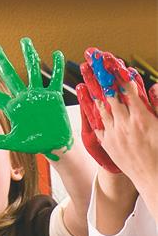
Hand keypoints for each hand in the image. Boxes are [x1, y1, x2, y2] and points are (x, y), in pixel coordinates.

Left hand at [0, 37, 72, 160]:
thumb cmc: (35, 142)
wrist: (54, 144)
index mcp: (13, 108)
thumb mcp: (15, 142)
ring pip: (32, 72)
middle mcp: (24, 98)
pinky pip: (54, 79)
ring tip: (25, 41)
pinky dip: (57, 68)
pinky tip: (57, 54)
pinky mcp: (53, 96)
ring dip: (29, 56)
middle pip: (10, 76)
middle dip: (3, 62)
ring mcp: (38, 95)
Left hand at [77, 48, 155, 173]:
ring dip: (92, 89)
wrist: (152, 177)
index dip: (117, 72)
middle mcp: (124, 124)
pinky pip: (97, 124)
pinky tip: (86, 99)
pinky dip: (91, 110)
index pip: (127, 88)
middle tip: (91, 59)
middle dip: (100, 75)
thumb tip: (153, 86)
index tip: (109, 59)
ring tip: (84, 74)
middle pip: (109, 94)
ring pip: (100, 107)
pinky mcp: (108, 143)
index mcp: (141, 117)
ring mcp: (114, 134)